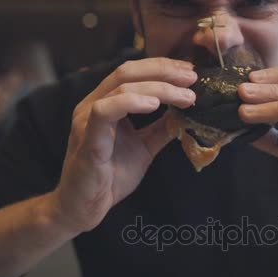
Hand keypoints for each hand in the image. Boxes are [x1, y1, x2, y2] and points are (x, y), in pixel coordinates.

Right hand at [50, 58, 196, 232]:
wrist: (85, 207)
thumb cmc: (110, 176)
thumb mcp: (144, 148)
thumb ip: (161, 129)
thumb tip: (185, 114)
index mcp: (105, 103)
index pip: (133, 73)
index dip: (162, 68)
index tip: (190, 72)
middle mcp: (93, 104)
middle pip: (127, 71)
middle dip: (163, 70)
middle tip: (192, 77)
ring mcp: (87, 119)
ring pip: (121, 87)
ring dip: (158, 87)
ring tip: (185, 96)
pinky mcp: (87, 138)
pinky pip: (105, 111)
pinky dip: (131, 102)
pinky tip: (154, 105)